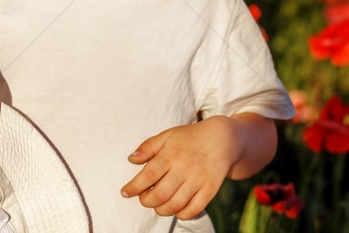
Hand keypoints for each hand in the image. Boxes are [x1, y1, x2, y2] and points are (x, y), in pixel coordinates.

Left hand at [120, 117, 240, 219]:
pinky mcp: (210, 190)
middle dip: (146, 201)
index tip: (125, 192)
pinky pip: (194, 209)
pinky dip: (181, 214)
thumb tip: (131, 159)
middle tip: (144, 198)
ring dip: (161, 210)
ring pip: (175, 205)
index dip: (134, 187)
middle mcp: (184, 168)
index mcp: (171, 154)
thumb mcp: (168, 135)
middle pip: (160, 194)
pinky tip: (175, 208)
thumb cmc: (190, 138)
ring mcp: (198, 180)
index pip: (148, 175)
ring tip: (157, 204)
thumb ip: (148, 147)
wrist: (223, 139)